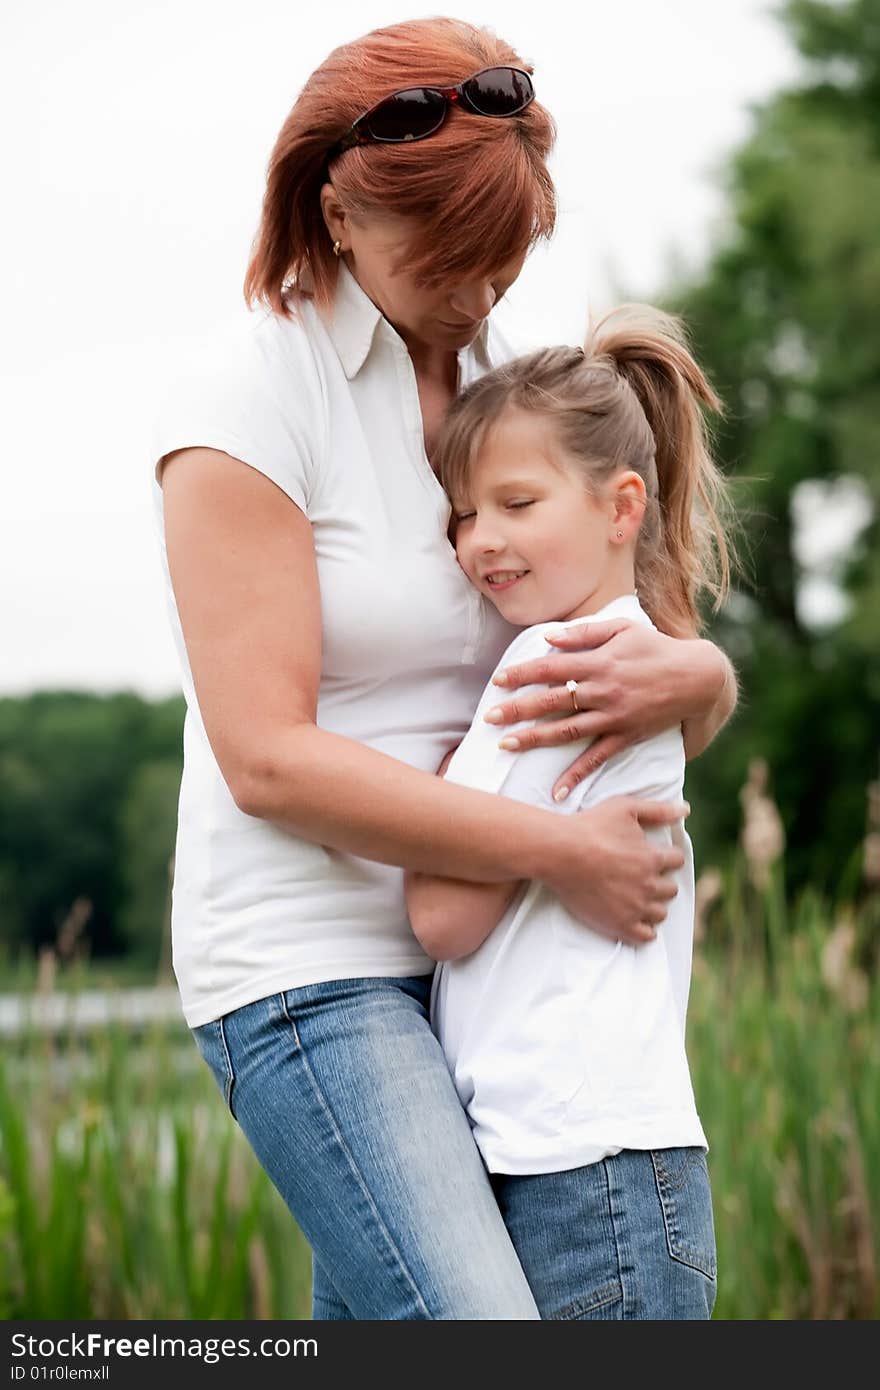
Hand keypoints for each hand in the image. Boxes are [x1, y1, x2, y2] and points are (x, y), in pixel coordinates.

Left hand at [484, 618, 724, 800]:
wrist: (697, 678)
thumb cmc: (655, 648)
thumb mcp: (623, 629)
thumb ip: (584, 633)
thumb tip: (548, 638)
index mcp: (599, 662)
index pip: (551, 668)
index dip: (522, 674)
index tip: (498, 681)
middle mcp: (603, 690)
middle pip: (552, 701)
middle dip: (517, 710)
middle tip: (489, 718)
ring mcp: (614, 716)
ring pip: (567, 731)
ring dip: (534, 739)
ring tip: (506, 745)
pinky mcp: (626, 736)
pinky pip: (596, 759)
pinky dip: (576, 776)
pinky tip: (556, 791)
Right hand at [547, 795, 687, 944]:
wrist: (559, 852)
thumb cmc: (590, 826)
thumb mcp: (625, 808)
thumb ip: (658, 810)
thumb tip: (686, 810)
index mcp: (652, 858)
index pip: (677, 861)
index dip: (666, 857)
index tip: (653, 857)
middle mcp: (648, 885)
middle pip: (670, 889)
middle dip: (660, 882)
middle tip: (642, 878)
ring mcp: (634, 907)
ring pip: (660, 913)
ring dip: (653, 906)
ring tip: (638, 899)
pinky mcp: (619, 924)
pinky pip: (645, 936)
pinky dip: (644, 930)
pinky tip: (635, 920)